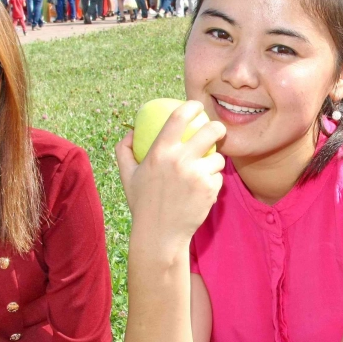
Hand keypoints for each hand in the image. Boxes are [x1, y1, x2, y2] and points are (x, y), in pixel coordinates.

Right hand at [115, 101, 225, 246]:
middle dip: (218, 127)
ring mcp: (197, 175)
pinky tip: (202, 191)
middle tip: (217, 130)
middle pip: (210, 130)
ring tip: (204, 171)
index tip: (197, 107)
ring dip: (214, 162)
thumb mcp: (127, 176)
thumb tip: (131, 131)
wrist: (160, 234)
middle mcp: (179, 160)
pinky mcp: (210, 189)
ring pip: (218, 157)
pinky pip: (218, 177)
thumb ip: (123, 150)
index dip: (192, 107)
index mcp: (159, 152)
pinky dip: (213, 182)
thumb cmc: (142, 204)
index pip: (179, 117)